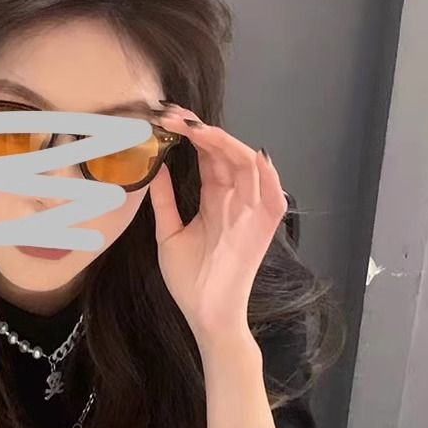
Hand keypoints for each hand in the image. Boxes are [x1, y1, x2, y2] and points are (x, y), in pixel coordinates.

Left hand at [148, 106, 288, 347]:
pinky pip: (273, 191)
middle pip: (225, 152)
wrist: (207, 313)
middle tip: (175, 115)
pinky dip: (266, 171)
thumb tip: (154, 167)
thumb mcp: (169, 233)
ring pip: (247, 163)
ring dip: (226, 142)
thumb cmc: (190, 280)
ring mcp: (252, 209)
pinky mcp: (266, 225)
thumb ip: (164, 200)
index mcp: (214, 198)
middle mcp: (235, 198)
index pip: (207, 156)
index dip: (190, 135)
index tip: (165, 118)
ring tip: (198, 129)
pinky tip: (249, 153)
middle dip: (203, 130)